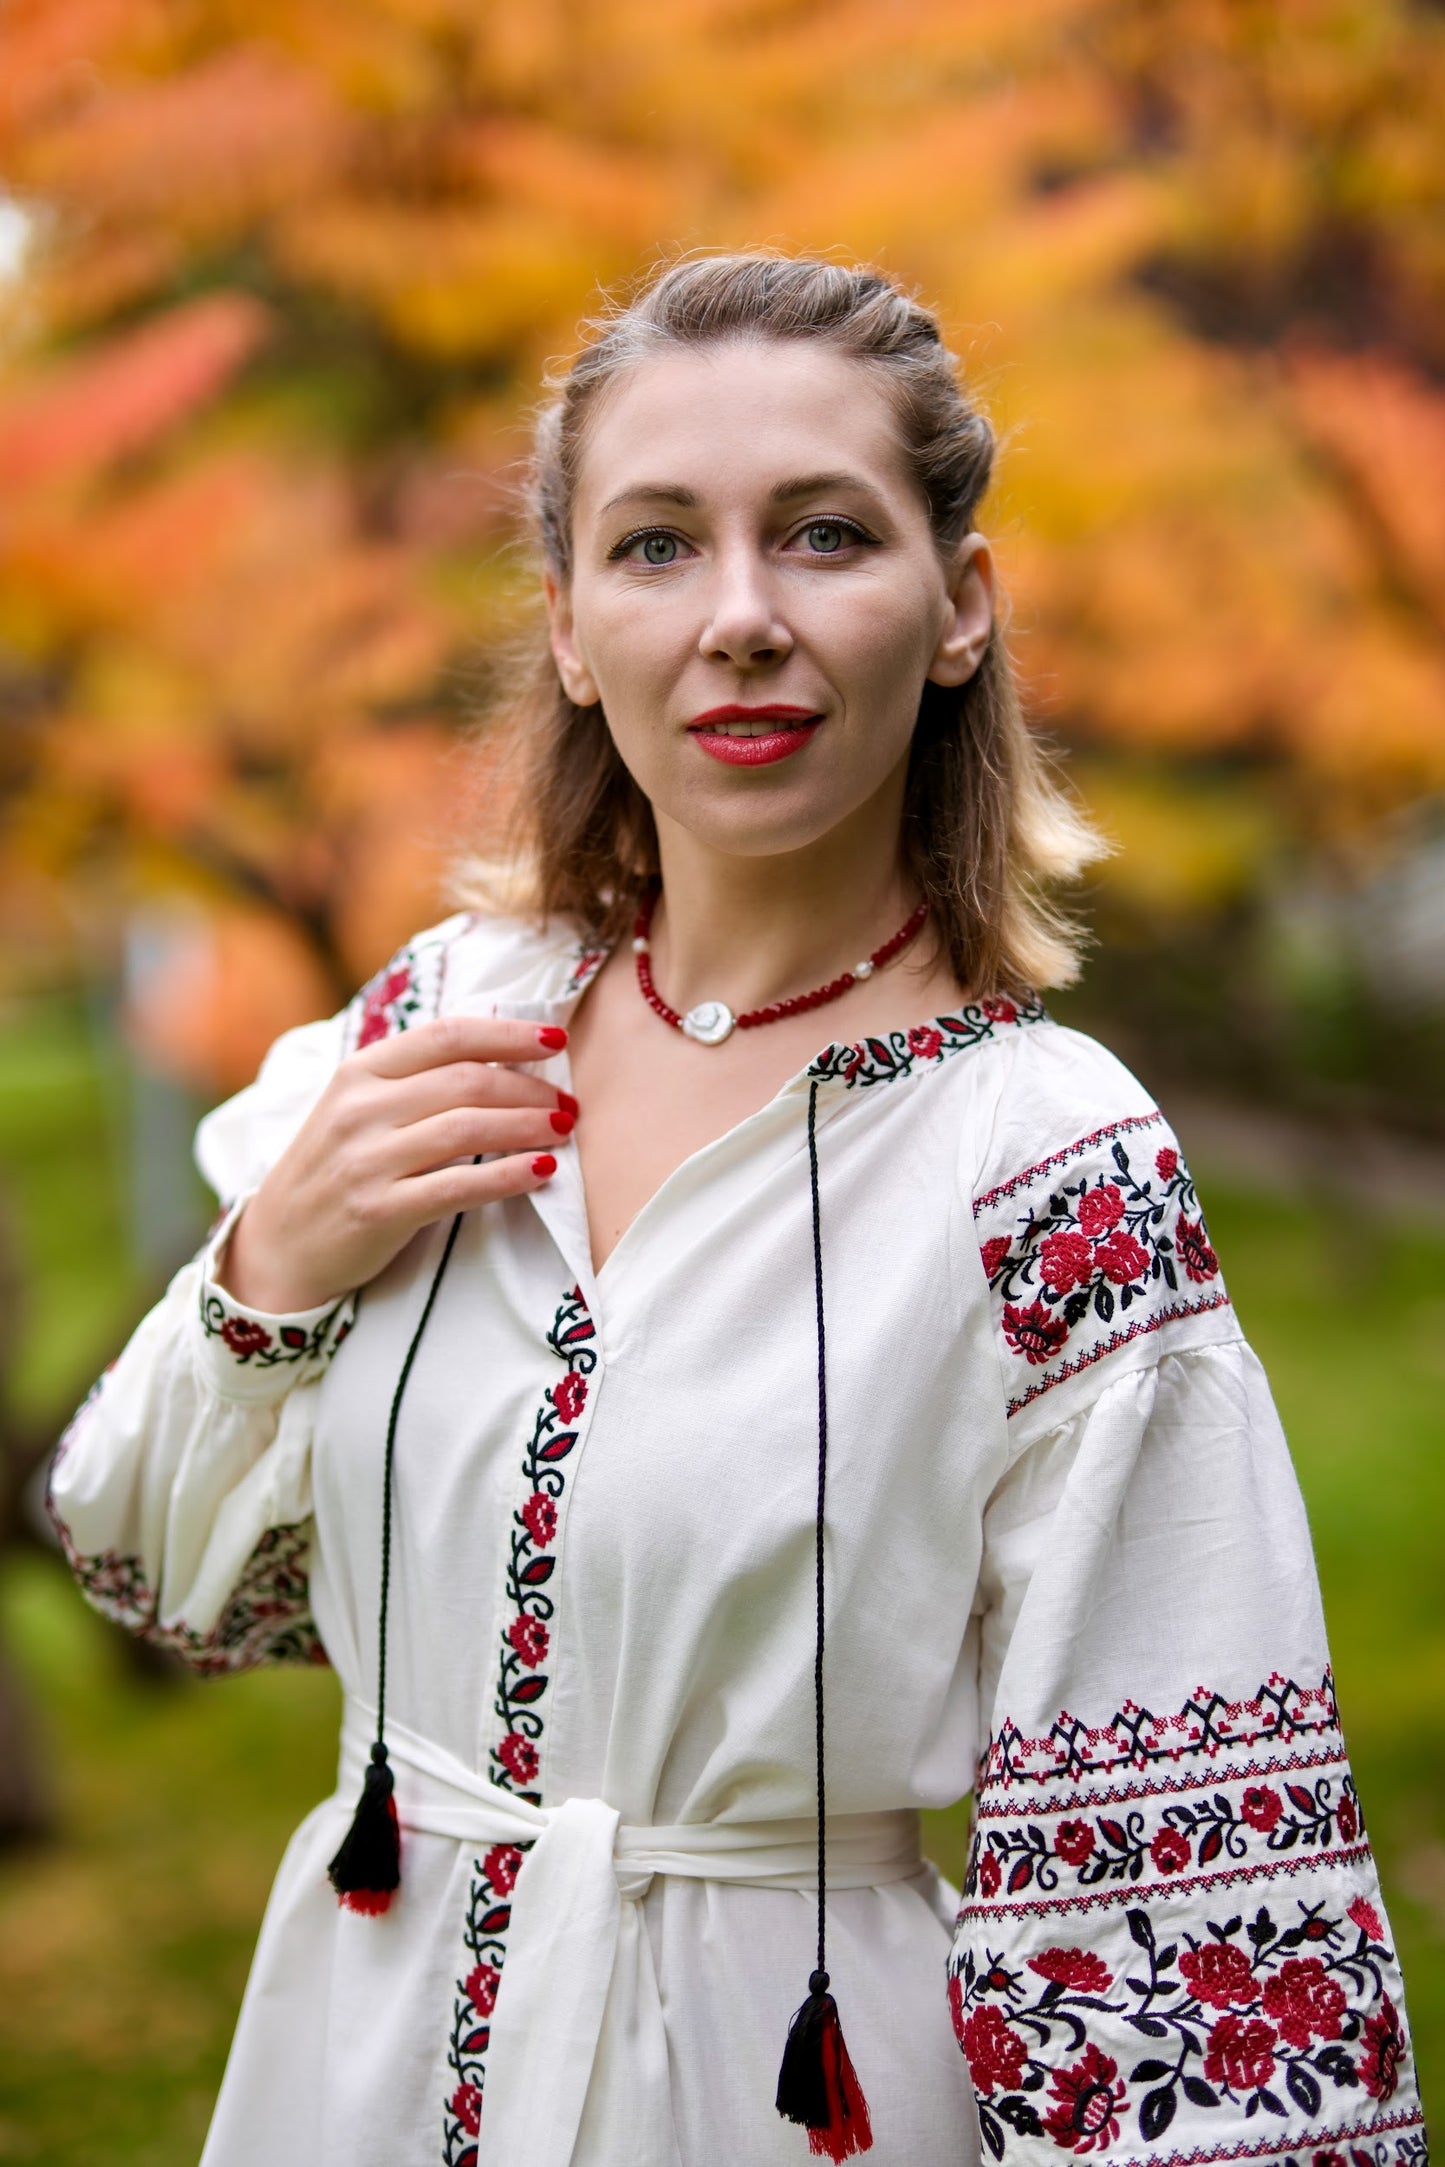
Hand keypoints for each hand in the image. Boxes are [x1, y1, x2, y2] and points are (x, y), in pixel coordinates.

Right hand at [215, 1016, 575, 1312]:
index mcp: (359, 1072)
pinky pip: (458, 1185)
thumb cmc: (335, 1169)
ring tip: (564, 1131)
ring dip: (529, 1127)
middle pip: (467, 1081)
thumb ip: (415, 1081)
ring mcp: (366, 1160)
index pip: (447, 1035)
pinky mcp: (377, 1211)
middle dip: (531, 1090)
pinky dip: (509, 1175)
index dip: (509, 1034)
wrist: (278, 1246)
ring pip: (468, 1128)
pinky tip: (543, 1171)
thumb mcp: (358, 1109)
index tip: (556, 1041)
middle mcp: (359, 1109)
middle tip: (569, 1104)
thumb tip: (505, 1056)